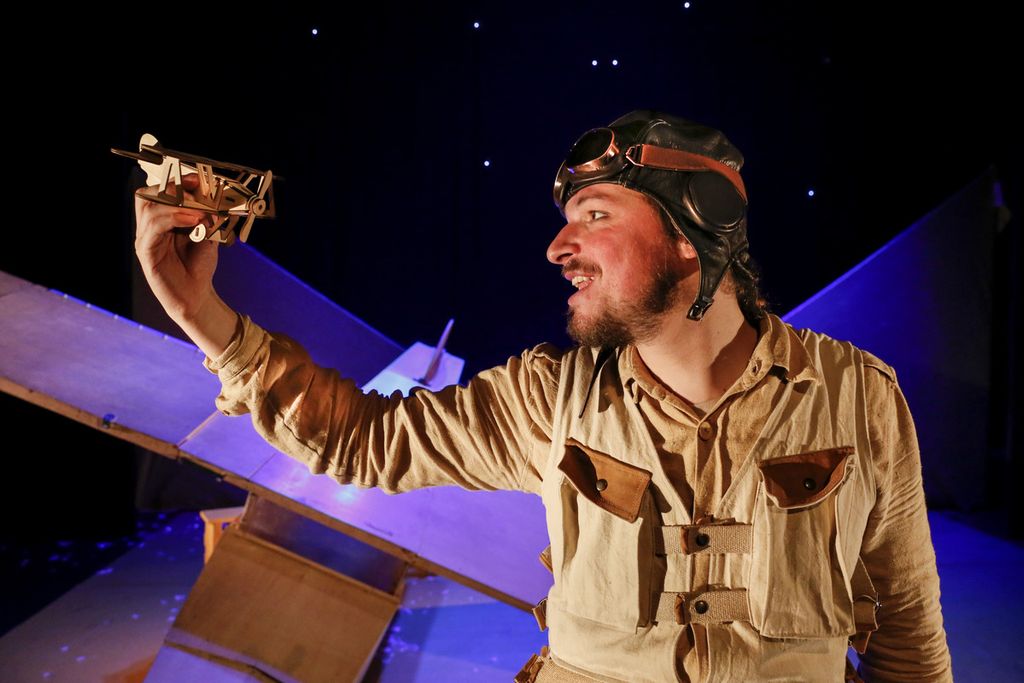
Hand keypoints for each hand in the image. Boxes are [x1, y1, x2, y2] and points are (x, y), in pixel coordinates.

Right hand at [134, 173, 217, 322]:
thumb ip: (207, 215)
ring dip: (176, 204)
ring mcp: (146, 240)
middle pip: (146, 195)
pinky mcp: (147, 253)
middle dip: (171, 189)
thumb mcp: (207, 234)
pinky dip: (173, 218)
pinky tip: (193, 220)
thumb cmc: (198, 266)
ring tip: (200, 211)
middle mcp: (149, 228)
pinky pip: (153, 228)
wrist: (196, 296)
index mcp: (161, 220)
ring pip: (148, 208)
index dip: (176, 182)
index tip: (197, 179)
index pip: (157, 191)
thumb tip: (214, 195)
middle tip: (196, 193)